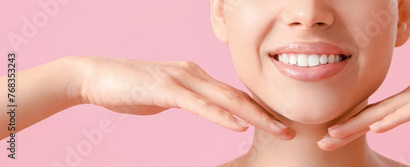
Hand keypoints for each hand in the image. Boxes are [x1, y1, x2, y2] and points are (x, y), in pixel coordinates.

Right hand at [77, 56, 295, 139]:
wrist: (95, 76)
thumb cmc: (130, 87)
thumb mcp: (166, 94)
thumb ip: (187, 98)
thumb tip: (203, 107)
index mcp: (195, 76)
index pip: (232, 95)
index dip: (257, 109)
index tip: (277, 124)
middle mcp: (194, 73)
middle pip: (237, 95)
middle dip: (266, 114)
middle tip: (289, 130)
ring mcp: (181, 79)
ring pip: (225, 98)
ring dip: (254, 115)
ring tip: (277, 129)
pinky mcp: (166, 89)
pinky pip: (199, 105)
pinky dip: (221, 116)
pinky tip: (239, 125)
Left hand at [318, 60, 409, 150]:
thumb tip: (401, 117)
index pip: (379, 113)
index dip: (354, 124)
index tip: (333, 135)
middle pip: (375, 112)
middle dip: (347, 126)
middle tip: (323, 140)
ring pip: (387, 110)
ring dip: (359, 123)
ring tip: (335, 134)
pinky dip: (394, 119)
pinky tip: (376, 128)